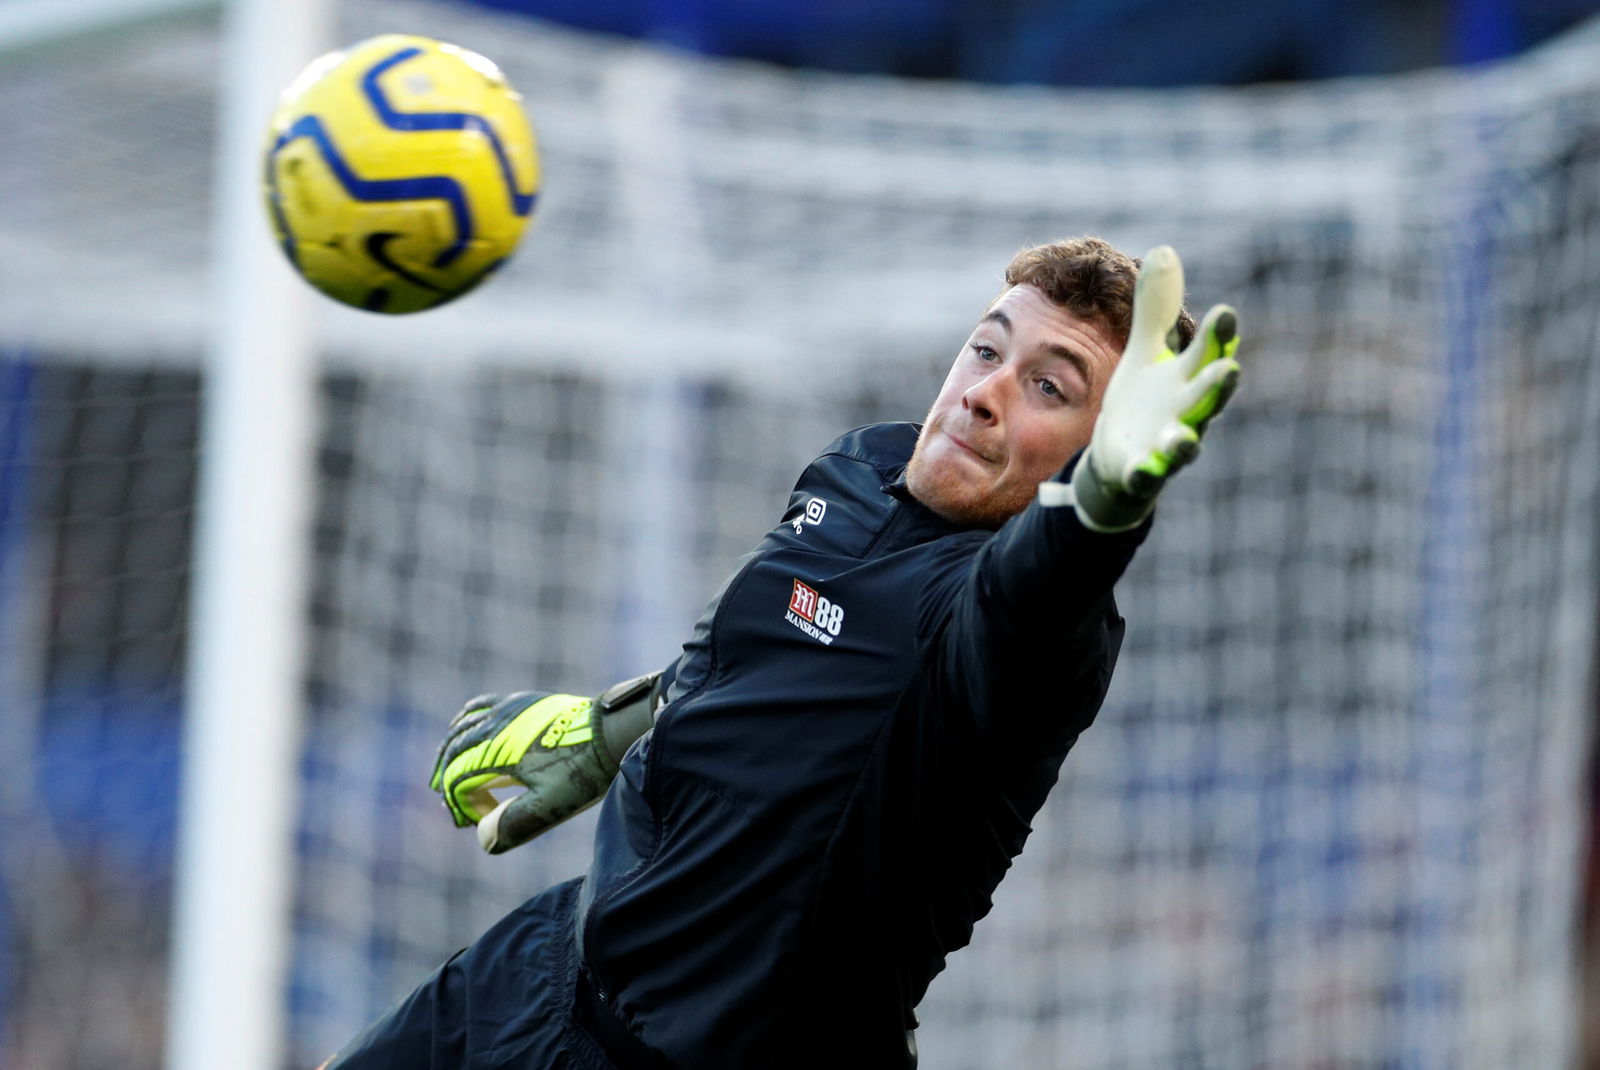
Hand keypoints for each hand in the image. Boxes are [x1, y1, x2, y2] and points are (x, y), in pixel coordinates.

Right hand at [429, 690, 618, 853]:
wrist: (614, 731)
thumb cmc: (583, 770)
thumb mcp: (550, 805)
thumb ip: (513, 824)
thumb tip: (482, 839)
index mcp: (498, 750)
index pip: (459, 777)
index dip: (458, 804)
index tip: (471, 824)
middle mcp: (496, 724)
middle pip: (454, 751)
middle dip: (447, 779)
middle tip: (451, 806)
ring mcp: (508, 709)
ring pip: (463, 727)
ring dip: (451, 751)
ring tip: (447, 771)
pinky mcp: (522, 701)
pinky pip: (481, 706)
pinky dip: (466, 721)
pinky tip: (466, 730)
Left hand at [1070, 245, 1240, 531]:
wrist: (1121, 456)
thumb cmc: (1144, 401)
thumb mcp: (1146, 351)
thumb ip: (1156, 308)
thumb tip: (1163, 249)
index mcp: (1188, 379)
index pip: (1208, 352)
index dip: (1219, 335)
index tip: (1226, 313)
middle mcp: (1186, 411)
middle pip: (1207, 396)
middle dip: (1219, 384)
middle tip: (1230, 369)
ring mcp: (1167, 444)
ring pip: (1184, 443)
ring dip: (1186, 441)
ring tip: (1186, 438)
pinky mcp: (1143, 471)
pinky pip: (1146, 475)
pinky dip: (1144, 473)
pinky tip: (1139, 469)